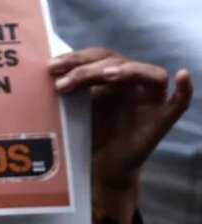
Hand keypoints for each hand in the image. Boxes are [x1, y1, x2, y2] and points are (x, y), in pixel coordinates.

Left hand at [51, 48, 193, 211]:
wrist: (98, 168)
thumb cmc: (84, 134)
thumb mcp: (70, 109)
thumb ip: (63, 90)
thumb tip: (38, 71)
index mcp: (109, 76)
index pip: (97, 56)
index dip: (76, 58)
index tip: (50, 67)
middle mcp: (131, 82)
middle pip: (117, 61)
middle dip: (88, 68)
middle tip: (62, 83)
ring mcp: (149, 99)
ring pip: (148, 73)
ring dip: (128, 70)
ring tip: (105, 76)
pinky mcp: (161, 119)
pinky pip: (179, 102)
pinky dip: (185, 89)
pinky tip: (182, 76)